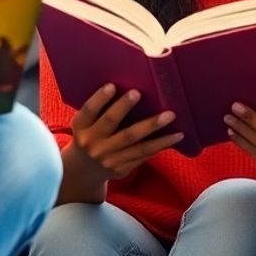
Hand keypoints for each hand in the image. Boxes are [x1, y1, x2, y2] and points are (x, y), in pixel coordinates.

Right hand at [66, 85, 183, 184]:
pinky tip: (174, 136)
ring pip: (134, 143)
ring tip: (171, 116)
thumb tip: (130, 82)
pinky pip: (143, 155)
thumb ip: (101, 109)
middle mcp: (92, 143)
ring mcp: (107, 158)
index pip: (89, 111)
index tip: (112, 86)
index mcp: (81, 128)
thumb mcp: (87, 124)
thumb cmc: (92, 135)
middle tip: (140, 93)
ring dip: (155, 129)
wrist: (84, 172)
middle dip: (125, 107)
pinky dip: (159, 145)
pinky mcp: (121, 169)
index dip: (99, 99)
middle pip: (111, 123)